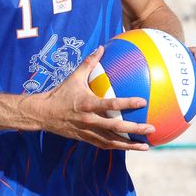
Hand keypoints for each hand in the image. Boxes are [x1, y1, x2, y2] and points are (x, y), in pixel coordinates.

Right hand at [33, 46, 153, 150]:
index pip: (111, 104)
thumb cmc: (60, 93)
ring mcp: (88, 132)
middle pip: (116, 127)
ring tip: (146, 145)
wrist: (44, 114)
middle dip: (135, 129)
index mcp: (88, 104)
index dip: (127, 103)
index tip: (142, 102)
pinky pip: (105, 145)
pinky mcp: (86, 139)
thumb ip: (89, 63)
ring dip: (130, 145)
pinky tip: (130, 147)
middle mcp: (89, 120)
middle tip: (151, 128)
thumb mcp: (74, 77)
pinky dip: (118, 147)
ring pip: (112, 141)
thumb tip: (101, 48)